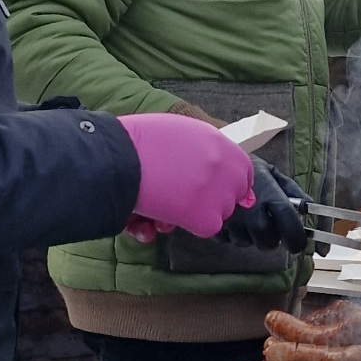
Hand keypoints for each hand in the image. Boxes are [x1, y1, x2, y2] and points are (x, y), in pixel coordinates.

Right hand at [117, 112, 254, 239]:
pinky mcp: (205, 216)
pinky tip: (164, 214)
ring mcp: (218, 192)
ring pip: (219, 212)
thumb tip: (215, 171)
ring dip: (196, 211)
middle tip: (184, 195)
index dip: (226, 181)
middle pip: (232, 194)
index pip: (242, 170)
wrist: (118, 158)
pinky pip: (206, 228)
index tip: (212, 187)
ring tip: (167, 202)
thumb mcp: (178, 132)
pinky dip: (185, 225)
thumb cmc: (137, 141)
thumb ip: (200, 149)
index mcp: (218, 142)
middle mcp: (224, 166)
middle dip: (211, 198)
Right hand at [217, 159, 307, 253]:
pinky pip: (228, 240)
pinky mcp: (215, 227)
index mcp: (271, 197)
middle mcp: (253, 214)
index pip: (291, 228)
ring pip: (247, 243)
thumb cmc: (245, 168)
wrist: (208, 162)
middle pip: (268, 243)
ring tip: (245, 216)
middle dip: (270, 238)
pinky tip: (230, 218)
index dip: (297, 240)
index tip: (298, 243)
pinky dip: (231, 233)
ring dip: (249, 235)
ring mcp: (233, 222)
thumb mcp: (272, 173)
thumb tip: (309, 208)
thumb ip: (293, 191)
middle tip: (266, 225)